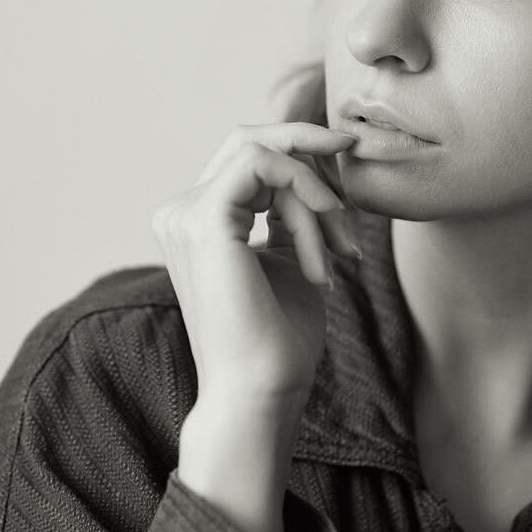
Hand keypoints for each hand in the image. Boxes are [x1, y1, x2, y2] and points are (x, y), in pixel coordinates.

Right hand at [151, 122, 361, 410]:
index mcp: (196, 221)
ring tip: (340, 250)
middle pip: (250, 140)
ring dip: (316, 194)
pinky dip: (305, 195)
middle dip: (312, 158)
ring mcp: (185, 213)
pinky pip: (264, 166)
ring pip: (264, 153)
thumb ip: (290, 211)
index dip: (304, 162)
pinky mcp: (203, 219)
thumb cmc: (279, 339)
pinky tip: (324, 241)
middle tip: (351, 203)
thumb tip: (317, 164)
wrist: (260, 391)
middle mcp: (181, 211)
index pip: (249, 158)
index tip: (347, 201)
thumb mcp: (290, 257)